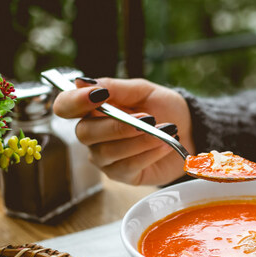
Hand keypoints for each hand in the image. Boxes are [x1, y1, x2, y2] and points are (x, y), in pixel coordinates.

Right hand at [52, 77, 193, 185]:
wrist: (190, 130)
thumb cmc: (164, 109)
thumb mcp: (143, 91)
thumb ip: (115, 87)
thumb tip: (83, 81)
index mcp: (92, 109)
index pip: (65, 106)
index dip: (74, 101)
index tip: (99, 96)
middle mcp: (93, 135)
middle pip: (84, 133)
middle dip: (117, 126)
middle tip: (148, 119)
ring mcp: (105, 157)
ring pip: (108, 152)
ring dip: (139, 140)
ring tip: (164, 130)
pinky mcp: (123, 175)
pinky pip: (127, 167)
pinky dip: (148, 154)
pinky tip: (165, 145)